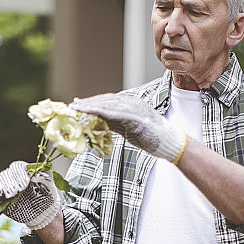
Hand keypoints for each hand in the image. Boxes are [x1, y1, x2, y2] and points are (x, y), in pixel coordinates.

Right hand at [0, 161, 61, 229]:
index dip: (19, 174)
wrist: (42, 212)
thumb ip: (42, 180)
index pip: (16, 167)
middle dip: (9, 184)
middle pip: (5, 175)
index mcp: (23, 171)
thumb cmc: (46, 196)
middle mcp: (11, 178)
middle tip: (15, 192)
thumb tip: (34, 176)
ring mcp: (4, 189)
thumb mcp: (48, 186)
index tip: (25, 185)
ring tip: (2, 196)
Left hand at [70, 93, 186, 162]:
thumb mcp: (128, 128)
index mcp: (131, 104)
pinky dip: (102, 112)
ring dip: (92, 106)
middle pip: (106, 100)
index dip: (92, 102)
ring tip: (78, 109)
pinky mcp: (138, 118)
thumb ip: (114, 123)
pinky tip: (91, 114)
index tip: (78, 105)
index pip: (108, 101)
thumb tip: (97, 123)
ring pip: (109, 105)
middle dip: (88, 103)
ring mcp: (136, 109)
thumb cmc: (150, 137)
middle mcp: (133, 103)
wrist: (170, 143)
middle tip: (73, 106)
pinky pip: (117, 114)